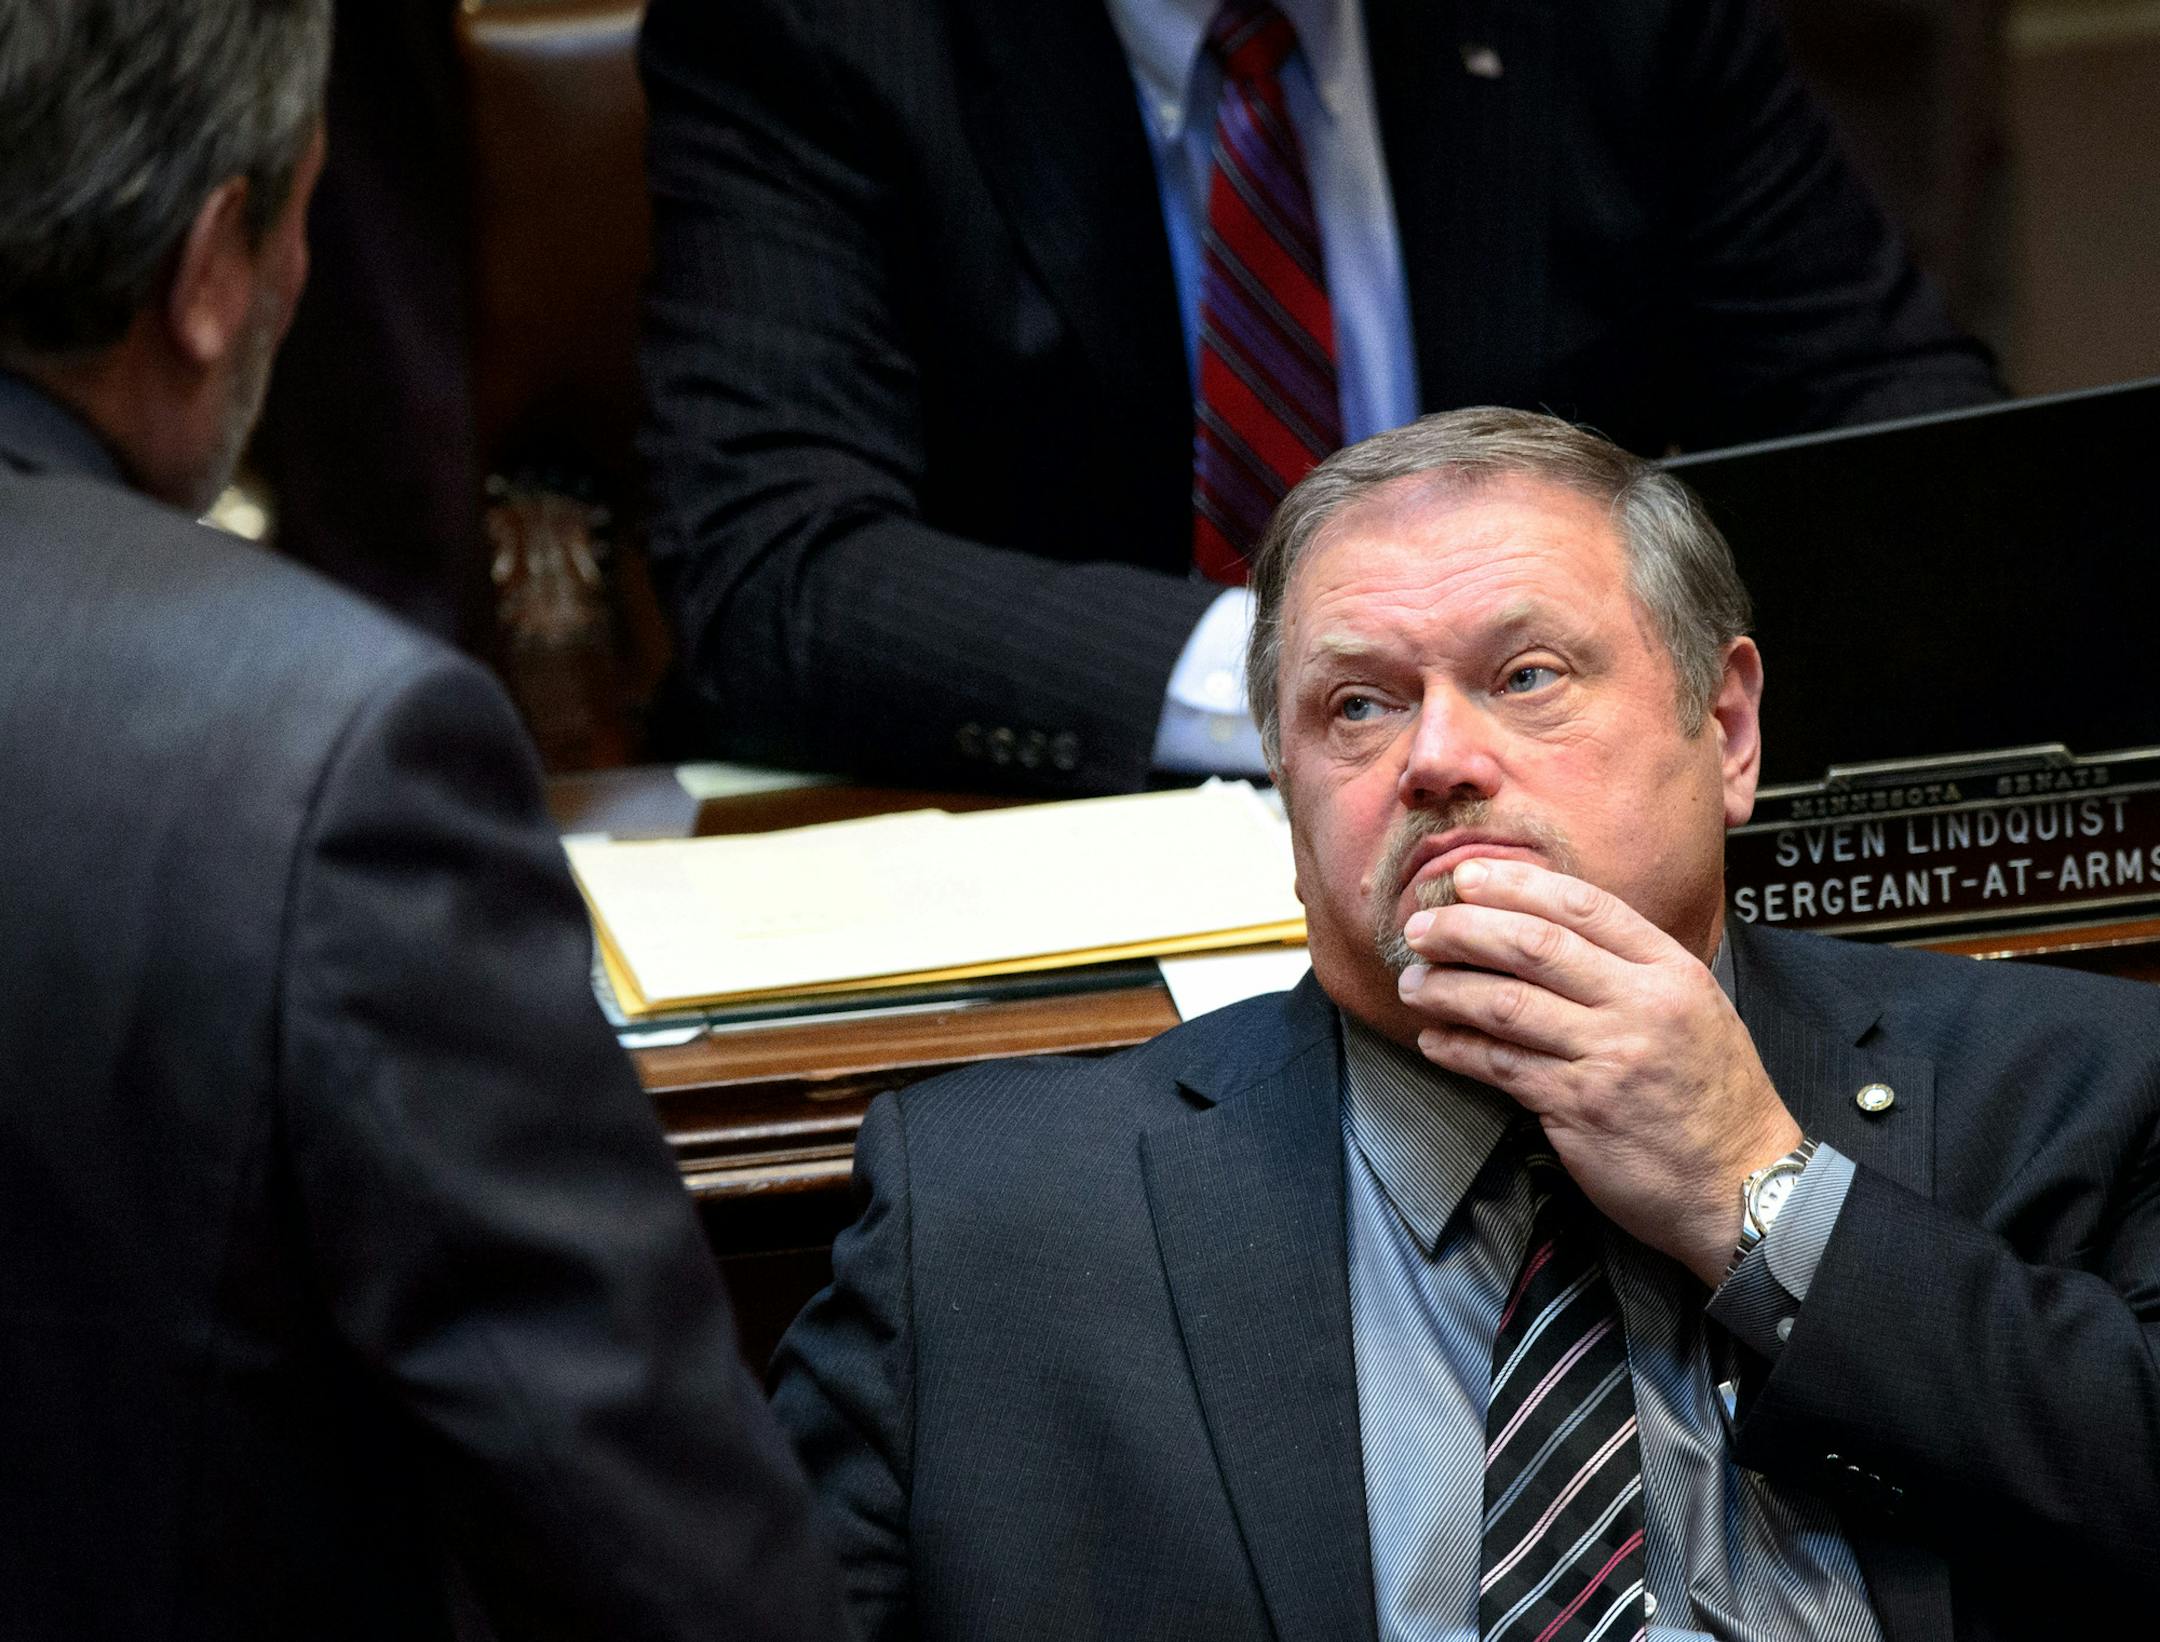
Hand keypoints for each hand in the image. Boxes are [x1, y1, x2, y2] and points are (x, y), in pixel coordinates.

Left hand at [1395, 858, 1802, 1285]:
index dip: (1516, 886)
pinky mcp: (1579, 1108)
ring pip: (1507, 1004)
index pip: (1583, 907)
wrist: (1743, 1184)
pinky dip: (1459, 1048)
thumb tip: (1549, 933)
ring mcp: (1610, 1057)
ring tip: (1414, 984)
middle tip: (1420, 928)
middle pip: (1534, 946)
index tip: (1467, 877)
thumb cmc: (1714, 1098)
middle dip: (1464, 930)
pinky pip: (1502, 1066)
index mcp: (1671, 971)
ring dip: (1448, 989)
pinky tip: (1434, 1040)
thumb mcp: (1696, 1010)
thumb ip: (1632, 970)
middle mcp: (1641, 1005)